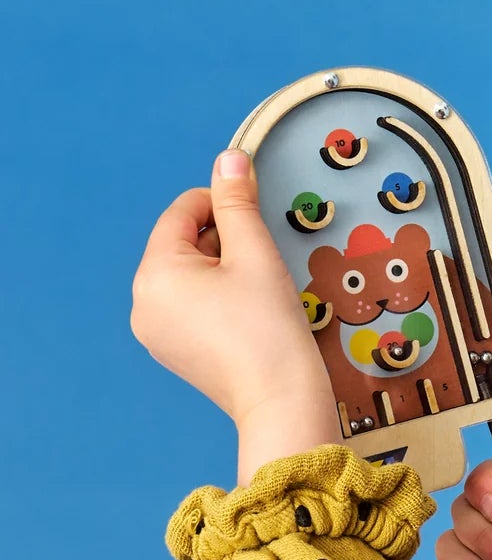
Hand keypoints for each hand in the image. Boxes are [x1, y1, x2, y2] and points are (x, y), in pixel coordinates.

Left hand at [132, 150, 327, 422]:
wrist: (281, 400)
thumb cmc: (269, 327)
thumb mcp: (255, 254)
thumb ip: (238, 203)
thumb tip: (229, 158)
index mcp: (155, 272)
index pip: (181, 213)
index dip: (220, 204)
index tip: (255, 215)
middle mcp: (142, 302)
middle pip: (181, 247)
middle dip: (221, 244)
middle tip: (262, 263)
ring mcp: (153, 332)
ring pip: (186, 279)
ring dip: (219, 272)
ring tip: (257, 292)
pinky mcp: (172, 353)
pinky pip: (188, 309)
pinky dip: (214, 302)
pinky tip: (246, 317)